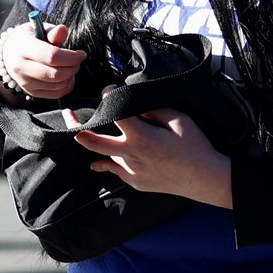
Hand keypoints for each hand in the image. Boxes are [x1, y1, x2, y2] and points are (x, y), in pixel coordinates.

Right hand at [0, 22, 85, 100]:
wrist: (9, 53)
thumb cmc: (29, 38)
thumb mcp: (39, 29)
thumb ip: (52, 32)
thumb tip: (63, 30)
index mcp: (23, 47)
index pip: (52, 56)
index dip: (72, 57)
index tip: (81, 54)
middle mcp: (21, 67)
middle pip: (55, 74)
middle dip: (73, 67)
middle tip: (78, 60)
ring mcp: (24, 82)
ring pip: (57, 85)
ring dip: (70, 76)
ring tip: (71, 66)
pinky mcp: (30, 92)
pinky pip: (55, 94)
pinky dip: (66, 86)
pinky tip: (66, 76)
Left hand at [68, 89, 233, 207]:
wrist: (204, 179)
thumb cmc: (195, 147)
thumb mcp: (180, 121)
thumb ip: (154, 111)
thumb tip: (137, 106)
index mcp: (142, 137)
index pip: (115, 113)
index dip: (108, 98)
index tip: (108, 90)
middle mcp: (131, 155)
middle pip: (92, 141)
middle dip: (76, 127)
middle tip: (69, 114)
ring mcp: (131, 172)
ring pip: (105, 155)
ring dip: (100, 143)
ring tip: (89, 133)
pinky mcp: (134, 182)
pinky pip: (116, 170)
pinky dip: (108, 162)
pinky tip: (100, 161)